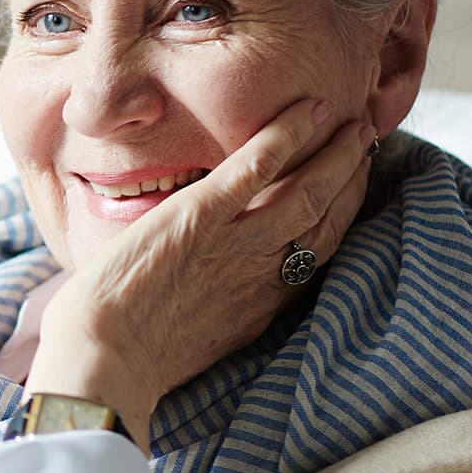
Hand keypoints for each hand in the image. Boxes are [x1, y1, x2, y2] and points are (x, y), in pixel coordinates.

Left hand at [22, 98, 375, 452]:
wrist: (103, 362)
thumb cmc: (130, 356)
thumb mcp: (197, 334)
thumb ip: (218, 304)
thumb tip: (213, 285)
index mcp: (263, 303)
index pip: (317, 249)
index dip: (342, 213)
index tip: (353, 184)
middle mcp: (262, 273)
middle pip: (326, 218)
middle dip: (352, 178)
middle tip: (368, 141)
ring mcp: (235, 243)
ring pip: (307, 190)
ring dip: (336, 154)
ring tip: (354, 123)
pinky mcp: (200, 217)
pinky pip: (256, 168)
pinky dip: (287, 136)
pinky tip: (309, 111)